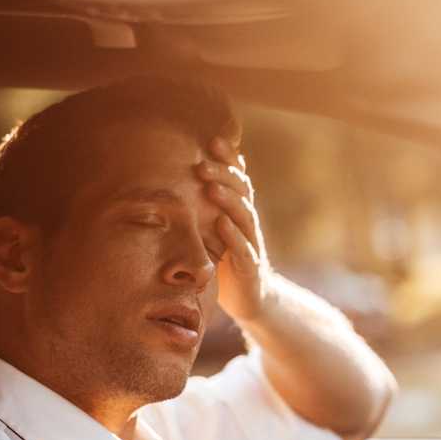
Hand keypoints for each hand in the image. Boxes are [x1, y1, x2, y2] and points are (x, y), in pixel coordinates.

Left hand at [196, 136, 272, 324]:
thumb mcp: (216, 229)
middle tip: (202, 164)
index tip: (213, 140)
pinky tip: (221, 224)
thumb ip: (208, 205)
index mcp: (240, 212)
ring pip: (245, 217)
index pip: (238, 179)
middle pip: (242, 192)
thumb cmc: (228, 259)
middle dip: (224, 176)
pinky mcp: (251, 268)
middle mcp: (249, 223)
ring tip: (211, 187)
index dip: (229, 160)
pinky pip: (243, 249)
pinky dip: (233, 236)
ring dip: (228, 200)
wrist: (252, 299)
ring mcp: (253, 244)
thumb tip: (187, 176)